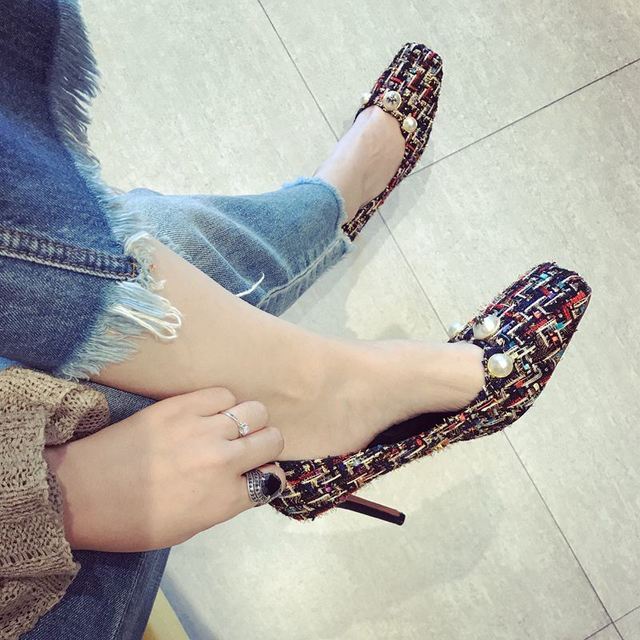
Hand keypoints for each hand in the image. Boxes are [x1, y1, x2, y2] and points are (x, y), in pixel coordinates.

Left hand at [44, 387, 285, 551]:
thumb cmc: (134, 522)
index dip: (266, 475)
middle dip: (265, 445)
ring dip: (249, 421)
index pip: (273, 478)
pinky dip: (222, 403)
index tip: (256, 472)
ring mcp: (204, 429)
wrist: (84, 492)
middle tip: (247, 447)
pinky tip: (208, 412)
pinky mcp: (182, 405)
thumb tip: (249, 479)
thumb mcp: (190, 528)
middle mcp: (224, 462)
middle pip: (273, 439)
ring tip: (229, 426)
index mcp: (225, 500)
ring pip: (255, 411)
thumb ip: (226, 502)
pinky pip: (223, 394)